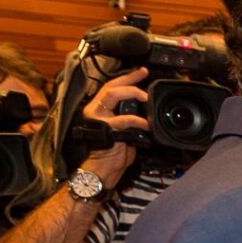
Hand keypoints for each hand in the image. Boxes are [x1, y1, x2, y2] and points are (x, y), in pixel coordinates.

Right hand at [78, 66, 149, 182]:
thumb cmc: (112, 155)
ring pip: (112, 94)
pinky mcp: (105, 129)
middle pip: (111, 86)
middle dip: (129, 78)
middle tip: (143, 74)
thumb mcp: (124, 132)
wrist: (102, 170)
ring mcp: (98, 118)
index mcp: (100, 110)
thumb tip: (144, 112)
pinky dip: (137, 120)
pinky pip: (123, 119)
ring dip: (131, 92)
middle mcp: (95, 111)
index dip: (127, 78)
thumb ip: (129, 119)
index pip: (112, 88)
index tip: (141, 72)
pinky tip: (146, 125)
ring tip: (145, 97)